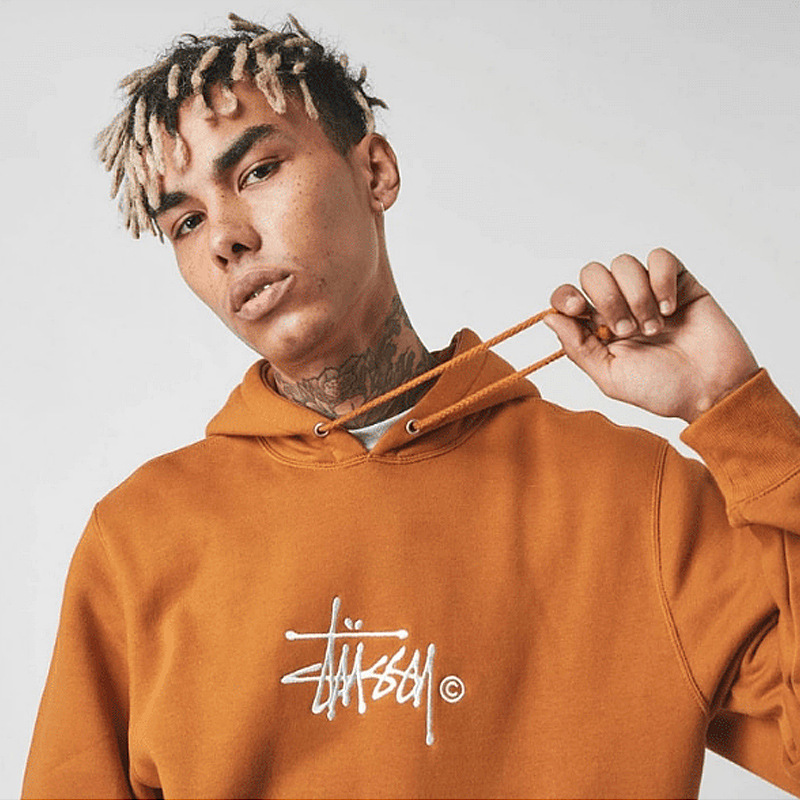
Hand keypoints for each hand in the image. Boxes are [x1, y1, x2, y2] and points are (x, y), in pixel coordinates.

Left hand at [543, 248, 758, 422]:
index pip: (567, 296)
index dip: (565, 296)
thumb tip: (548, 318)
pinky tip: (671, 308)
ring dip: (636, 296)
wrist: (711, 388)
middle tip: (626, 330)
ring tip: (655, 328)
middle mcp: (618, 305)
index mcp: (595, 328)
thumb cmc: (662, 389)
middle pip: (592, 272)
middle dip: (606, 299)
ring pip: (624, 263)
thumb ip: (577, 347)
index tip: (577, 309)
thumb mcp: (610, 376)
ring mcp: (647, 290)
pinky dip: (661, 280)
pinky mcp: (678, 280)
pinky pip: (660, 257)